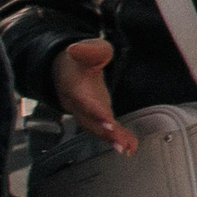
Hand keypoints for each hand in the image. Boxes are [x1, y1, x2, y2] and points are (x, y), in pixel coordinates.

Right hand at [50, 38, 132, 154]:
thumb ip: (89, 50)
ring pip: (96, 129)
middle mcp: (78, 104)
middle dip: (105, 132)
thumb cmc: (80, 60)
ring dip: (111, 140)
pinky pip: (103, 130)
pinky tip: (130, 146)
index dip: (95, 112)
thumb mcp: (88, 49)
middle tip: (121, 143)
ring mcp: (86, 112)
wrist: (66, 70)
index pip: (84, 101)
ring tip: (127, 148)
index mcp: (75, 86)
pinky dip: (116, 139)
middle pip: (90, 120)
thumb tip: (76, 48)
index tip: (108, 121)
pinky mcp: (95, 116)